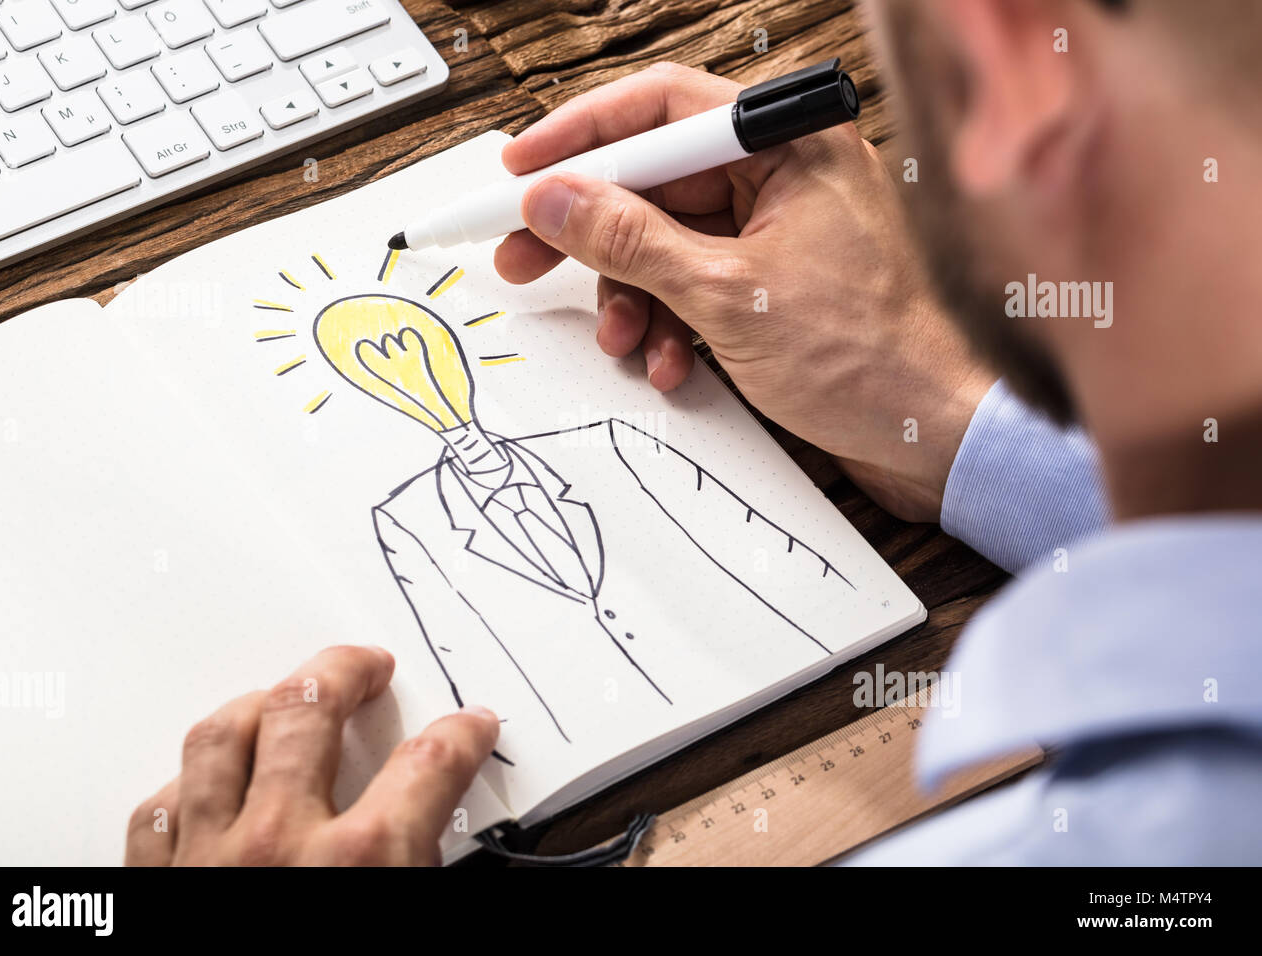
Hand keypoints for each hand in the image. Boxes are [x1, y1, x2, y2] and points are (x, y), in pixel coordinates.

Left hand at [125, 645, 497, 865]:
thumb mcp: (411, 917)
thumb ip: (426, 860)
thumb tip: (445, 840)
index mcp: (364, 863)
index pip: (430, 766)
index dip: (460, 736)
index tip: (470, 726)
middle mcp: (280, 847)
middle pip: (309, 712)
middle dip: (342, 672)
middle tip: (365, 665)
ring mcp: (207, 860)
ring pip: (221, 741)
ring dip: (257, 707)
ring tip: (283, 694)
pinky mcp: (154, 887)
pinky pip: (159, 811)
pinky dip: (188, 786)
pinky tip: (206, 780)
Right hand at [495, 63, 993, 522]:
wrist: (934, 436)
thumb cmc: (873, 358)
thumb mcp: (727, 295)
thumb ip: (630, 241)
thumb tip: (554, 200)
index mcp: (792, 146)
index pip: (663, 107)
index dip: (582, 135)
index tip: (522, 170)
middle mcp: (785, 176)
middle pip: (656, 180)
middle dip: (592, 230)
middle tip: (526, 255)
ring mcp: (779, 232)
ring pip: (667, 241)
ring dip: (631, 292)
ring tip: (624, 336)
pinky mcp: (773, 282)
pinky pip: (694, 282)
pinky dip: (671, 320)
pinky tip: (671, 358)